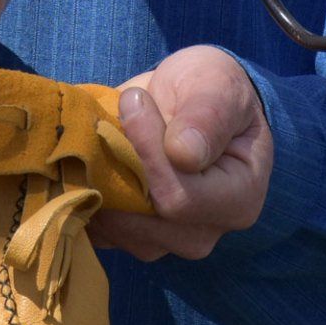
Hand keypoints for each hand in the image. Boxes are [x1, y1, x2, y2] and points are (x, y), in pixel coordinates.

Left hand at [92, 45, 272, 260]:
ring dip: (100, 185)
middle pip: (148, 223)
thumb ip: (206, 116)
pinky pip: (100, 232)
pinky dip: (86, 198)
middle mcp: (206, 232)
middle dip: (120, 170)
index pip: (180, 198)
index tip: (134, 101)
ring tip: (102, 135)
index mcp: (239, 199)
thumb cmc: (211, 88)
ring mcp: (167, 239)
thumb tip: (184, 154)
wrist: (191, 99)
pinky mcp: (133, 235)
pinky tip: (89, 159)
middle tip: (114, 117)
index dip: (147, 154)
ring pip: (120, 233)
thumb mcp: (217, 85)